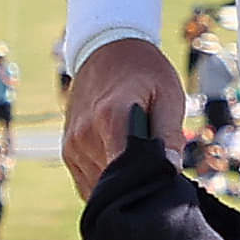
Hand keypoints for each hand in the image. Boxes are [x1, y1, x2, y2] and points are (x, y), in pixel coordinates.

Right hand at [60, 40, 186, 197]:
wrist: (106, 51)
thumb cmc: (144, 73)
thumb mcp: (168, 95)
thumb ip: (169, 134)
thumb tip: (171, 170)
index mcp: (110, 119)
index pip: (126, 174)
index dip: (148, 184)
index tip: (165, 183)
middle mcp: (84, 136)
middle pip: (116, 183)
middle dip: (139, 184)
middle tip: (159, 169)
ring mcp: (72, 147)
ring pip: (102, 188)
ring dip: (122, 183)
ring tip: (140, 160)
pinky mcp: (68, 153)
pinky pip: (89, 185)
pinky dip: (108, 182)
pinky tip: (123, 164)